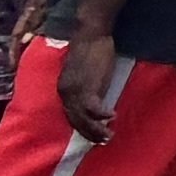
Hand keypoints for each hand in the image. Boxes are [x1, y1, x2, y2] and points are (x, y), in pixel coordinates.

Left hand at [51, 25, 129, 146]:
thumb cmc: (90, 48)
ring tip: (109, 135)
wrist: (91, 34)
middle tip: (103, 141)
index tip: (93, 134)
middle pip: (76, 120)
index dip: (81, 127)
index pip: (70, 115)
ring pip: (84, 119)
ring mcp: (76, 92)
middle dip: (89, 133)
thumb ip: (84, 84)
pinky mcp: (88, 88)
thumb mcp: (82, 70)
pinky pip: (95, 109)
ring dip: (97, 130)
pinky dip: (102, 115)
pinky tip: (113, 116)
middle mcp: (66, 93)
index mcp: (63, 89)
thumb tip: (93, 94)